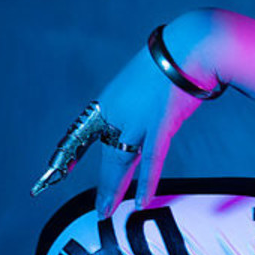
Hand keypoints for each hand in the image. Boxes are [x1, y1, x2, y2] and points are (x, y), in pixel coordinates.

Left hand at [32, 44, 203, 215]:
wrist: (196, 43)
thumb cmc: (181, 54)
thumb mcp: (154, 75)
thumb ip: (149, 97)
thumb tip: (158, 106)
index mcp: (112, 97)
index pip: (85, 132)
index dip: (72, 153)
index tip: (58, 171)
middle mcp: (118, 109)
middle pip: (105, 153)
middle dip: (102, 184)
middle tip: (99, 207)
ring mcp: (138, 117)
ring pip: (121, 161)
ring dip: (113, 189)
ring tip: (106, 211)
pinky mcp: (161, 122)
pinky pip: (152, 158)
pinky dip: (148, 181)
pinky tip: (143, 201)